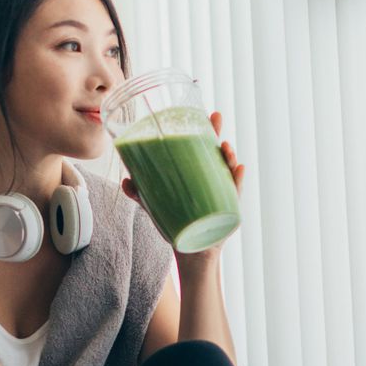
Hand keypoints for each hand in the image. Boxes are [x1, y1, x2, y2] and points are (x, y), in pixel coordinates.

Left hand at [121, 111, 243, 263]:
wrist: (191, 253)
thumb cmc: (176, 225)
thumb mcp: (157, 207)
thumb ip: (141, 194)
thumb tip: (125, 181)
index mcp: (199, 176)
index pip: (203, 148)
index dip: (206, 130)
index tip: (206, 112)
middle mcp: (214, 182)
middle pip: (218, 154)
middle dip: (219, 134)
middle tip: (216, 117)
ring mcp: (223, 195)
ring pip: (229, 171)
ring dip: (230, 156)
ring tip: (225, 146)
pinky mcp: (229, 211)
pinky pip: (236, 193)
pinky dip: (239, 181)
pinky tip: (240, 169)